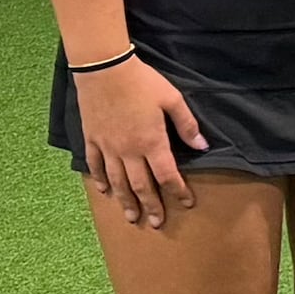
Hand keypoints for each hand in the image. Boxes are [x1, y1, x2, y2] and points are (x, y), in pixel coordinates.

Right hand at [77, 54, 204, 227]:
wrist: (104, 70)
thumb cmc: (142, 83)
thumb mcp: (172, 99)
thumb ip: (187, 125)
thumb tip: (203, 145)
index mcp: (151, 142)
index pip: (167, 174)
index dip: (178, 191)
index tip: (186, 203)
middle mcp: (128, 151)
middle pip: (140, 185)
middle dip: (150, 205)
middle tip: (156, 223)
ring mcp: (107, 147)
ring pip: (117, 181)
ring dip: (125, 201)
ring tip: (132, 217)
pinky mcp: (91, 139)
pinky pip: (95, 166)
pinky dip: (100, 180)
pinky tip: (105, 191)